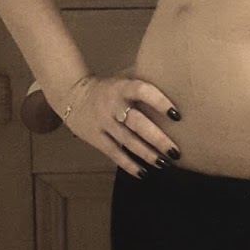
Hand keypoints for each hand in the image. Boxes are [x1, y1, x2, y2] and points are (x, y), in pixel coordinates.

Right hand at [63, 73, 182, 176]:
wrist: (73, 95)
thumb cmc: (108, 87)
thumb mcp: (124, 77)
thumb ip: (144, 78)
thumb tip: (175, 76)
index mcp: (122, 87)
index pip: (142, 91)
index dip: (159, 102)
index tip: (176, 115)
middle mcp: (113, 105)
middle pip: (137, 123)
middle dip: (157, 138)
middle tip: (175, 151)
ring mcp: (103, 123)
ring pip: (127, 141)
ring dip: (147, 154)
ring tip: (164, 163)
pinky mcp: (96, 138)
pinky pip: (114, 153)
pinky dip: (129, 164)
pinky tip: (143, 173)